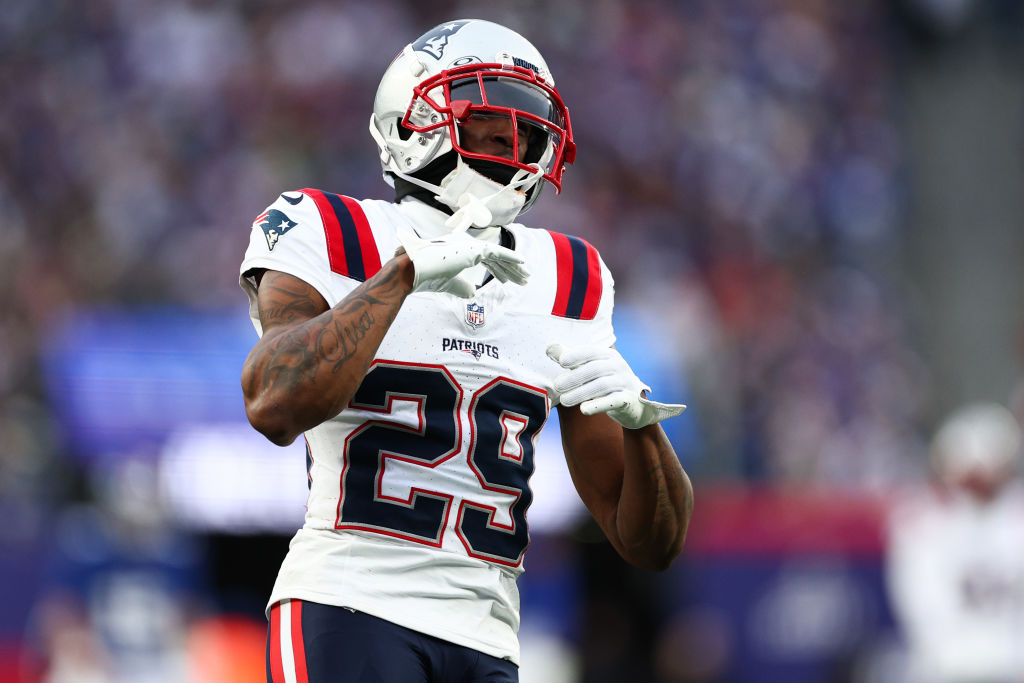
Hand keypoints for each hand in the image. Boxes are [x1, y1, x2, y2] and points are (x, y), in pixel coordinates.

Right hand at [396, 230, 528, 297]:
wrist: (414, 270)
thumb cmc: (426, 277)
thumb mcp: (449, 284)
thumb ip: (461, 287)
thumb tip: (473, 293)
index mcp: (459, 250)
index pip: (484, 258)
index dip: (498, 269)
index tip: (507, 280)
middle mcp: (466, 245)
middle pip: (495, 257)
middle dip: (510, 269)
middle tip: (523, 279)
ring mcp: (470, 245)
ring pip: (499, 256)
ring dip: (514, 267)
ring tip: (527, 277)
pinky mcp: (474, 249)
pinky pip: (498, 253)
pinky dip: (511, 257)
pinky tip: (523, 263)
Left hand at [546, 343, 685, 428]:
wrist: (633, 404)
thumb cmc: (605, 382)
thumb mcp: (589, 368)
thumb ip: (571, 358)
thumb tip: (549, 349)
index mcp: (608, 355)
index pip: (591, 352)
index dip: (576, 355)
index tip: (561, 361)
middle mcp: (619, 366)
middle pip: (595, 369)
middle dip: (574, 377)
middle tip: (557, 386)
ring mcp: (625, 383)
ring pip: (602, 386)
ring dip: (581, 392)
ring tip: (564, 401)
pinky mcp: (628, 400)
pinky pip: (614, 401)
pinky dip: (598, 405)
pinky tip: (583, 410)